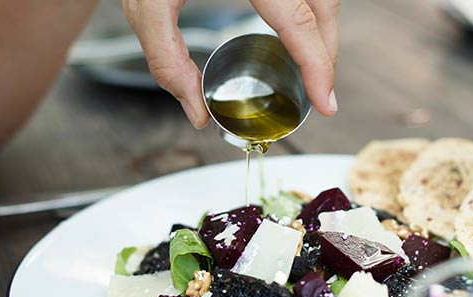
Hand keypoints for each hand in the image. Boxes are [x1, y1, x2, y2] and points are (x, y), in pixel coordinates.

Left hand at [121, 0, 339, 128]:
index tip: (325, 102)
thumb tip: (195, 109)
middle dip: (325, 51)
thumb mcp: (147, 6)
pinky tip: (294, 29)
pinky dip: (307, 9)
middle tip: (317, 88)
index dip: (318, 66)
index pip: (299, 21)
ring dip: (320, 28)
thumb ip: (167, 59)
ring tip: (308, 63)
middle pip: (322, 6)